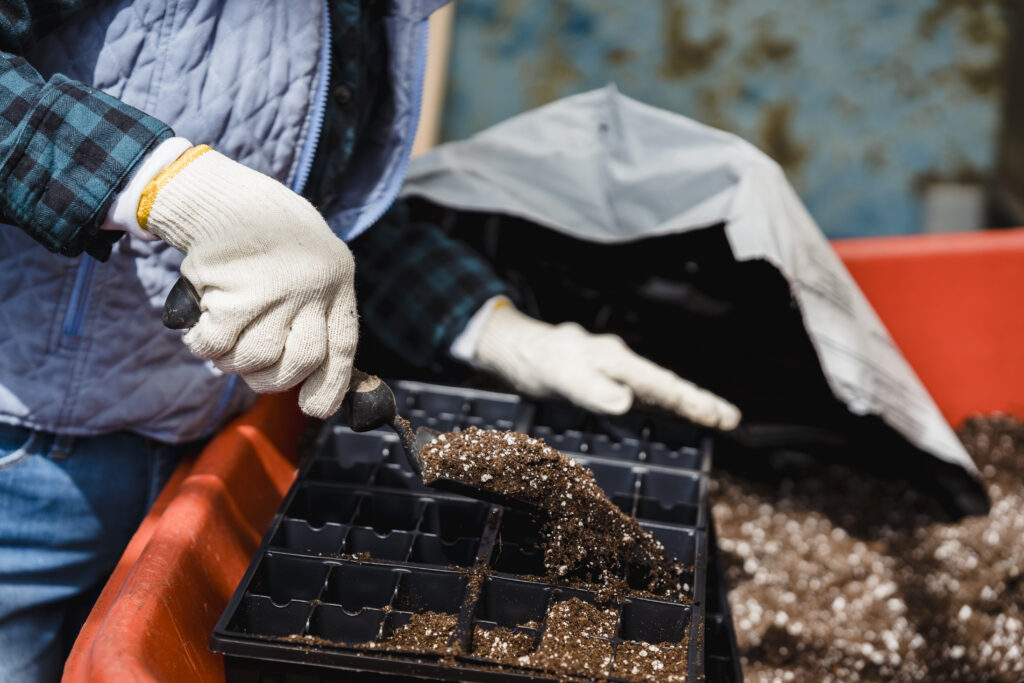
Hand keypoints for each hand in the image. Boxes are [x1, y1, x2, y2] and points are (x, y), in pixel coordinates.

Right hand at [139, 145, 356, 417]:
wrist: (221, 196)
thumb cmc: (265, 234)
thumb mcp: (310, 262)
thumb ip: (314, 309)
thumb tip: (306, 375)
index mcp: (336, 282)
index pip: (342, 348)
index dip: (329, 386)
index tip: (312, 408)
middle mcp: (313, 288)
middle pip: (300, 363)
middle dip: (271, 378)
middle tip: (251, 365)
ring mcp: (276, 292)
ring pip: (257, 359)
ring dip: (233, 361)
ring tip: (223, 340)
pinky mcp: (236, 294)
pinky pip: (219, 344)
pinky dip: (204, 345)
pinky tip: (201, 329)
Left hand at [473, 302, 739, 428]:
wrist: (516, 349)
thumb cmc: (539, 360)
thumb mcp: (561, 375)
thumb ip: (590, 388)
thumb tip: (625, 402)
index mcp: (615, 359)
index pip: (661, 383)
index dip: (691, 401)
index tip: (720, 415)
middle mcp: (621, 363)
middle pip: (667, 385)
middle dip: (700, 402)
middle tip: (732, 420)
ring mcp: (616, 372)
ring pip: (658, 390)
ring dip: (687, 405)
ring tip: (718, 420)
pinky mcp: (607, 382)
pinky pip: (642, 395)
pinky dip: (664, 406)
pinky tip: (677, 417)